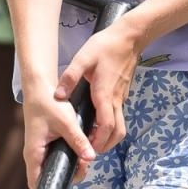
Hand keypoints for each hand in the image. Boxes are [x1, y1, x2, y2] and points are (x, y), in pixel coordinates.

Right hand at [22, 88, 97, 186]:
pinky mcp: (45, 143)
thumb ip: (78, 140)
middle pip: (49, 176)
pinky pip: (56, 155)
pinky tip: (80, 146)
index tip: (72, 178)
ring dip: (69, 163)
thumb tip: (91, 157)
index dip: (53, 186)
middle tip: (84, 163)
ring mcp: (39, 149)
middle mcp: (35, 154)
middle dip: (68, 174)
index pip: (37, 183)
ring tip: (85, 153)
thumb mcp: (66, 122)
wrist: (39, 87)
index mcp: (34, 152)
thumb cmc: (48, 102)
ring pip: (54, 166)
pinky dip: (68, 154)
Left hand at [57, 22, 140, 153]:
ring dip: (109, 138)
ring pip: (120, 126)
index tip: (89, 150)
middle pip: (117, 132)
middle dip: (105, 145)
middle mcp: (116, 100)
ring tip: (93, 141)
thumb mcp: (83, 58)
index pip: (106, 125)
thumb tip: (58, 95)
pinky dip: (110, 127)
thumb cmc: (106, 46)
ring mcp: (121, 98)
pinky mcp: (122, 94)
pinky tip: (97, 124)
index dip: (98, 140)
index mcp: (105, 94)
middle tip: (90, 151)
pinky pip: (118, 116)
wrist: (129, 37)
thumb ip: (70, 77)